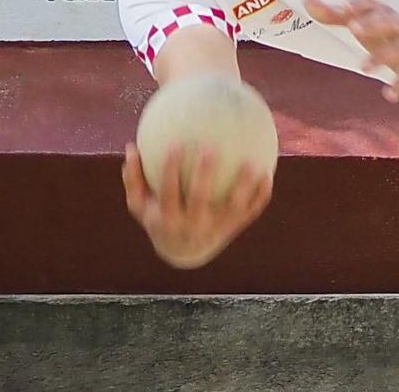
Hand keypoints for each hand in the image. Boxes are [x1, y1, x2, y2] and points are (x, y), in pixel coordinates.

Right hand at [121, 142, 272, 269]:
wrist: (184, 253)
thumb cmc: (159, 218)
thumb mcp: (141, 206)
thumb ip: (133, 179)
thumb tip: (130, 147)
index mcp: (169, 219)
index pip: (168, 193)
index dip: (169, 172)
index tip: (174, 145)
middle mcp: (194, 225)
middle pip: (199, 201)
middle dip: (204, 176)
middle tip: (210, 148)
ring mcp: (217, 228)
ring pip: (233, 207)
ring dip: (244, 186)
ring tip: (253, 162)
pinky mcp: (235, 228)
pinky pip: (251, 211)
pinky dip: (261, 195)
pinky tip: (269, 173)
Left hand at [303, 0, 398, 101]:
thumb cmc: (384, 32)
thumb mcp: (361, 22)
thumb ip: (334, 15)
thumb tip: (306, 0)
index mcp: (383, 13)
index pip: (372, 6)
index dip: (359, 7)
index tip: (343, 8)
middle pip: (388, 22)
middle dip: (373, 24)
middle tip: (353, 28)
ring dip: (382, 57)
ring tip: (364, 68)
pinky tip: (388, 95)